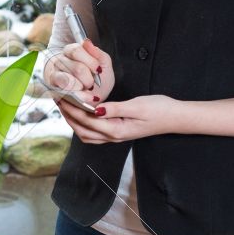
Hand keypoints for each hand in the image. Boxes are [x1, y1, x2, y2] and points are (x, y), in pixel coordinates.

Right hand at [43, 39, 113, 104]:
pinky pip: (63, 91)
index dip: (90, 62)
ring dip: (82, 88)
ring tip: (86, 90)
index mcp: (72, 51)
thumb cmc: (98, 81)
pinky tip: (85, 97)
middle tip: (92, 84)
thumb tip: (86, 42)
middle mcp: (60, 60)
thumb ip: (98, 54)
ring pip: (68, 80)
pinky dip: (78, 95)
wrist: (94, 99)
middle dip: (88, 79)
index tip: (99, 71)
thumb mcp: (104, 66)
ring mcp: (53, 74)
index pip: (76, 50)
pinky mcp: (52, 88)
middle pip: (76, 68)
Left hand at [56, 93, 182, 142]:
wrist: (176, 118)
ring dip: (74, 121)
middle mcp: (114, 137)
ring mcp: (116, 137)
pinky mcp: (118, 132)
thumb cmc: (159, 109)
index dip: (72, 109)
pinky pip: (94, 133)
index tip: (61, 96)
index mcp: (117, 130)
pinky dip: (83, 125)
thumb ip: (115, 109)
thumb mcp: (137, 106)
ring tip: (65, 106)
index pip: (87, 120)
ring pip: (87, 134)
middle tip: (57, 100)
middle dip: (68, 116)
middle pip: (82, 130)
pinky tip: (80, 114)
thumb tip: (94, 109)